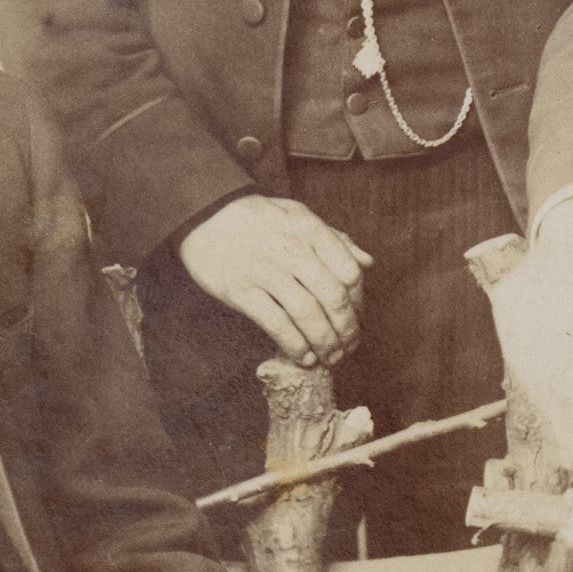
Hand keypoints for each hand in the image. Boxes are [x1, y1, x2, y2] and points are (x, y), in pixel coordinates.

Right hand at [179, 196, 371, 367]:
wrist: (205, 214)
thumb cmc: (258, 217)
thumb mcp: (299, 215)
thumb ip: (334, 238)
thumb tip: (367, 262)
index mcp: (311, 231)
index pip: (349, 272)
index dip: (358, 301)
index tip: (357, 316)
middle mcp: (293, 251)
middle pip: (332, 299)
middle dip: (346, 329)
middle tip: (350, 346)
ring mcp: (266, 272)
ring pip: (307, 315)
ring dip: (325, 343)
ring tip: (331, 358)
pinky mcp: (241, 291)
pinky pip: (276, 324)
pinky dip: (294, 345)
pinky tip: (304, 357)